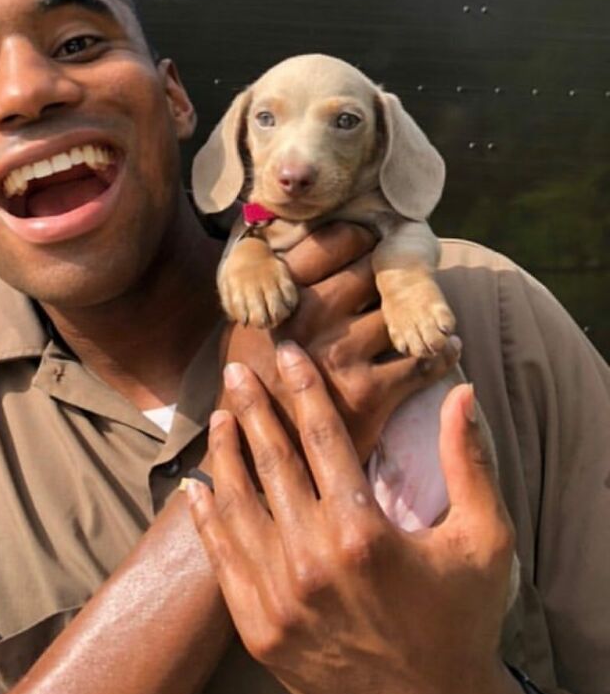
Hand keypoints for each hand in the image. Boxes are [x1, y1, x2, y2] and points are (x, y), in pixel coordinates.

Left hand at [189, 343, 530, 693]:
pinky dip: (206, 520)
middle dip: (254, 410)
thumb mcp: (485, 541)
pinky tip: (196, 488)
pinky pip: (223, 561)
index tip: (288, 354)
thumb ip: (469, 462)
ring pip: (239, 507)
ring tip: (219, 418)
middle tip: (237, 371)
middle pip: (272, 463)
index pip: (324, 439)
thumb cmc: (462, 621)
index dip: (305, 390)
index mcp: (364, 533)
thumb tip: (460, 393)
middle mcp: (312, 561)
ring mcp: (279, 597)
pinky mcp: (259, 629)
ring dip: (225, 456)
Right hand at [223, 223, 460, 461]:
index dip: (360, 238)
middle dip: (391, 275)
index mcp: (276, 294)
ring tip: (429, 315)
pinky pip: (422, 360)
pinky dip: (441, 353)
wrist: (258, 455)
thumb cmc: (253, 382)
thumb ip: (276, 286)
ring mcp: (340, 355)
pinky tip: (445, 349)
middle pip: (372, 273)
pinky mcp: (368, 394)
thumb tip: (318, 243)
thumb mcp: (246, 325)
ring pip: (400, 313)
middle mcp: (308, 318)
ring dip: (419, 314)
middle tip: (404, 280)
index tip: (373, 244)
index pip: (332, 241)